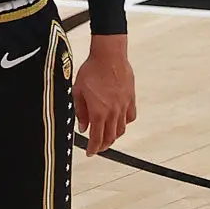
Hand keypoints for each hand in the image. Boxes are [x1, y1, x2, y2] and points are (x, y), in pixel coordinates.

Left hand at [72, 35, 135, 155]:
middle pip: (110, 137)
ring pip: (121, 130)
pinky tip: (120, 121)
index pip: (96, 138)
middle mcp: (113, 112)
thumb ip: (80, 111)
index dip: (93, 148)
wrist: (109, 56)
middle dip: (103, 145)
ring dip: (114, 136)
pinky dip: (125, 123)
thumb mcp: (78, 91)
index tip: (90, 152)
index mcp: (98, 112)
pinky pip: (130, 117)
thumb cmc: (92, 70)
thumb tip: (82, 126)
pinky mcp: (131, 99)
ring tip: (107, 136)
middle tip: (97, 147)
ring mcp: (123, 106)